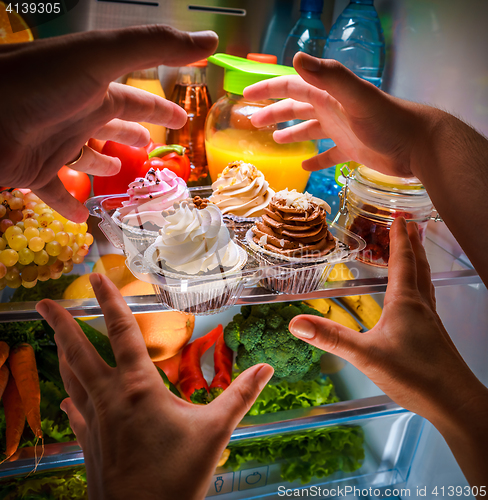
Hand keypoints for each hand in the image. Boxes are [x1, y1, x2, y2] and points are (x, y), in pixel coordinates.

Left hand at [0, 26, 217, 221]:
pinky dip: (72, 206)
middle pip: (112, 127)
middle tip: (151, 147)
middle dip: (133, 135)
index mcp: (95, 89)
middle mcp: (77, 115)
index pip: (136, 99)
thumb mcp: (104, 57)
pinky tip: (85, 218)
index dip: (160, 109)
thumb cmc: (43, 84)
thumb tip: (209, 41)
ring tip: (120, 175)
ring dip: (103, 166)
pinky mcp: (35, 172)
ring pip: (86, 158)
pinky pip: (58, 192)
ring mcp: (55, 143)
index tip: (181, 119)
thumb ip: (155, 47)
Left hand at [36, 274, 273, 499]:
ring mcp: (94, 420)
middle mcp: (109, 397)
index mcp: (138, 387)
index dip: (109, 300)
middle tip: (43, 303)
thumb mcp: (216, 431)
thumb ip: (241, 394)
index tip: (96, 277)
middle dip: (59, 323)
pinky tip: (67, 398)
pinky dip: (70, 397)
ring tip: (55, 337)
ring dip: (62, 352)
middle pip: (78, 350)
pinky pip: (75, 411)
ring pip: (71, 377)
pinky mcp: (89, 442)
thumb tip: (267, 367)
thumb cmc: (178, 477)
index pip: (121, 331)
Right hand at [244, 52, 438, 177]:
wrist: (418, 145)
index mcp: (328, 95)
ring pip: (310, 130)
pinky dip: (316, 160)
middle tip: (253, 122)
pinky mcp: (351, 150)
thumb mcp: (356, 97)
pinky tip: (305, 167)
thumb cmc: (387, 121)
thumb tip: (295, 59)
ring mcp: (342, 130)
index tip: (246, 95)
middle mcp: (332, 110)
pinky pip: (328, 155)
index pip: (291, 86)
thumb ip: (328, 77)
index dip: (268, 89)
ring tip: (275, 140)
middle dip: (274, 112)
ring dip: (292, 133)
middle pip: (296, 107)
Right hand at [289, 218, 487, 488]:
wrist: (455, 403)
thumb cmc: (415, 376)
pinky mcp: (433, 334)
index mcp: (406, 303)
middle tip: (408, 224)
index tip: (399, 217)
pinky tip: (414, 295)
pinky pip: (426, 297)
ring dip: (418, 260)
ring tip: (413, 249)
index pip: (402, 261)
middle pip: (418, 266)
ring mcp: (430, 320)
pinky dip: (420, 283)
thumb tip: (296, 323)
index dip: (399, 238)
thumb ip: (331, 338)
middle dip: (411, 243)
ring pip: (425, 281)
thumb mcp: (366, 356)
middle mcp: (421, 306)